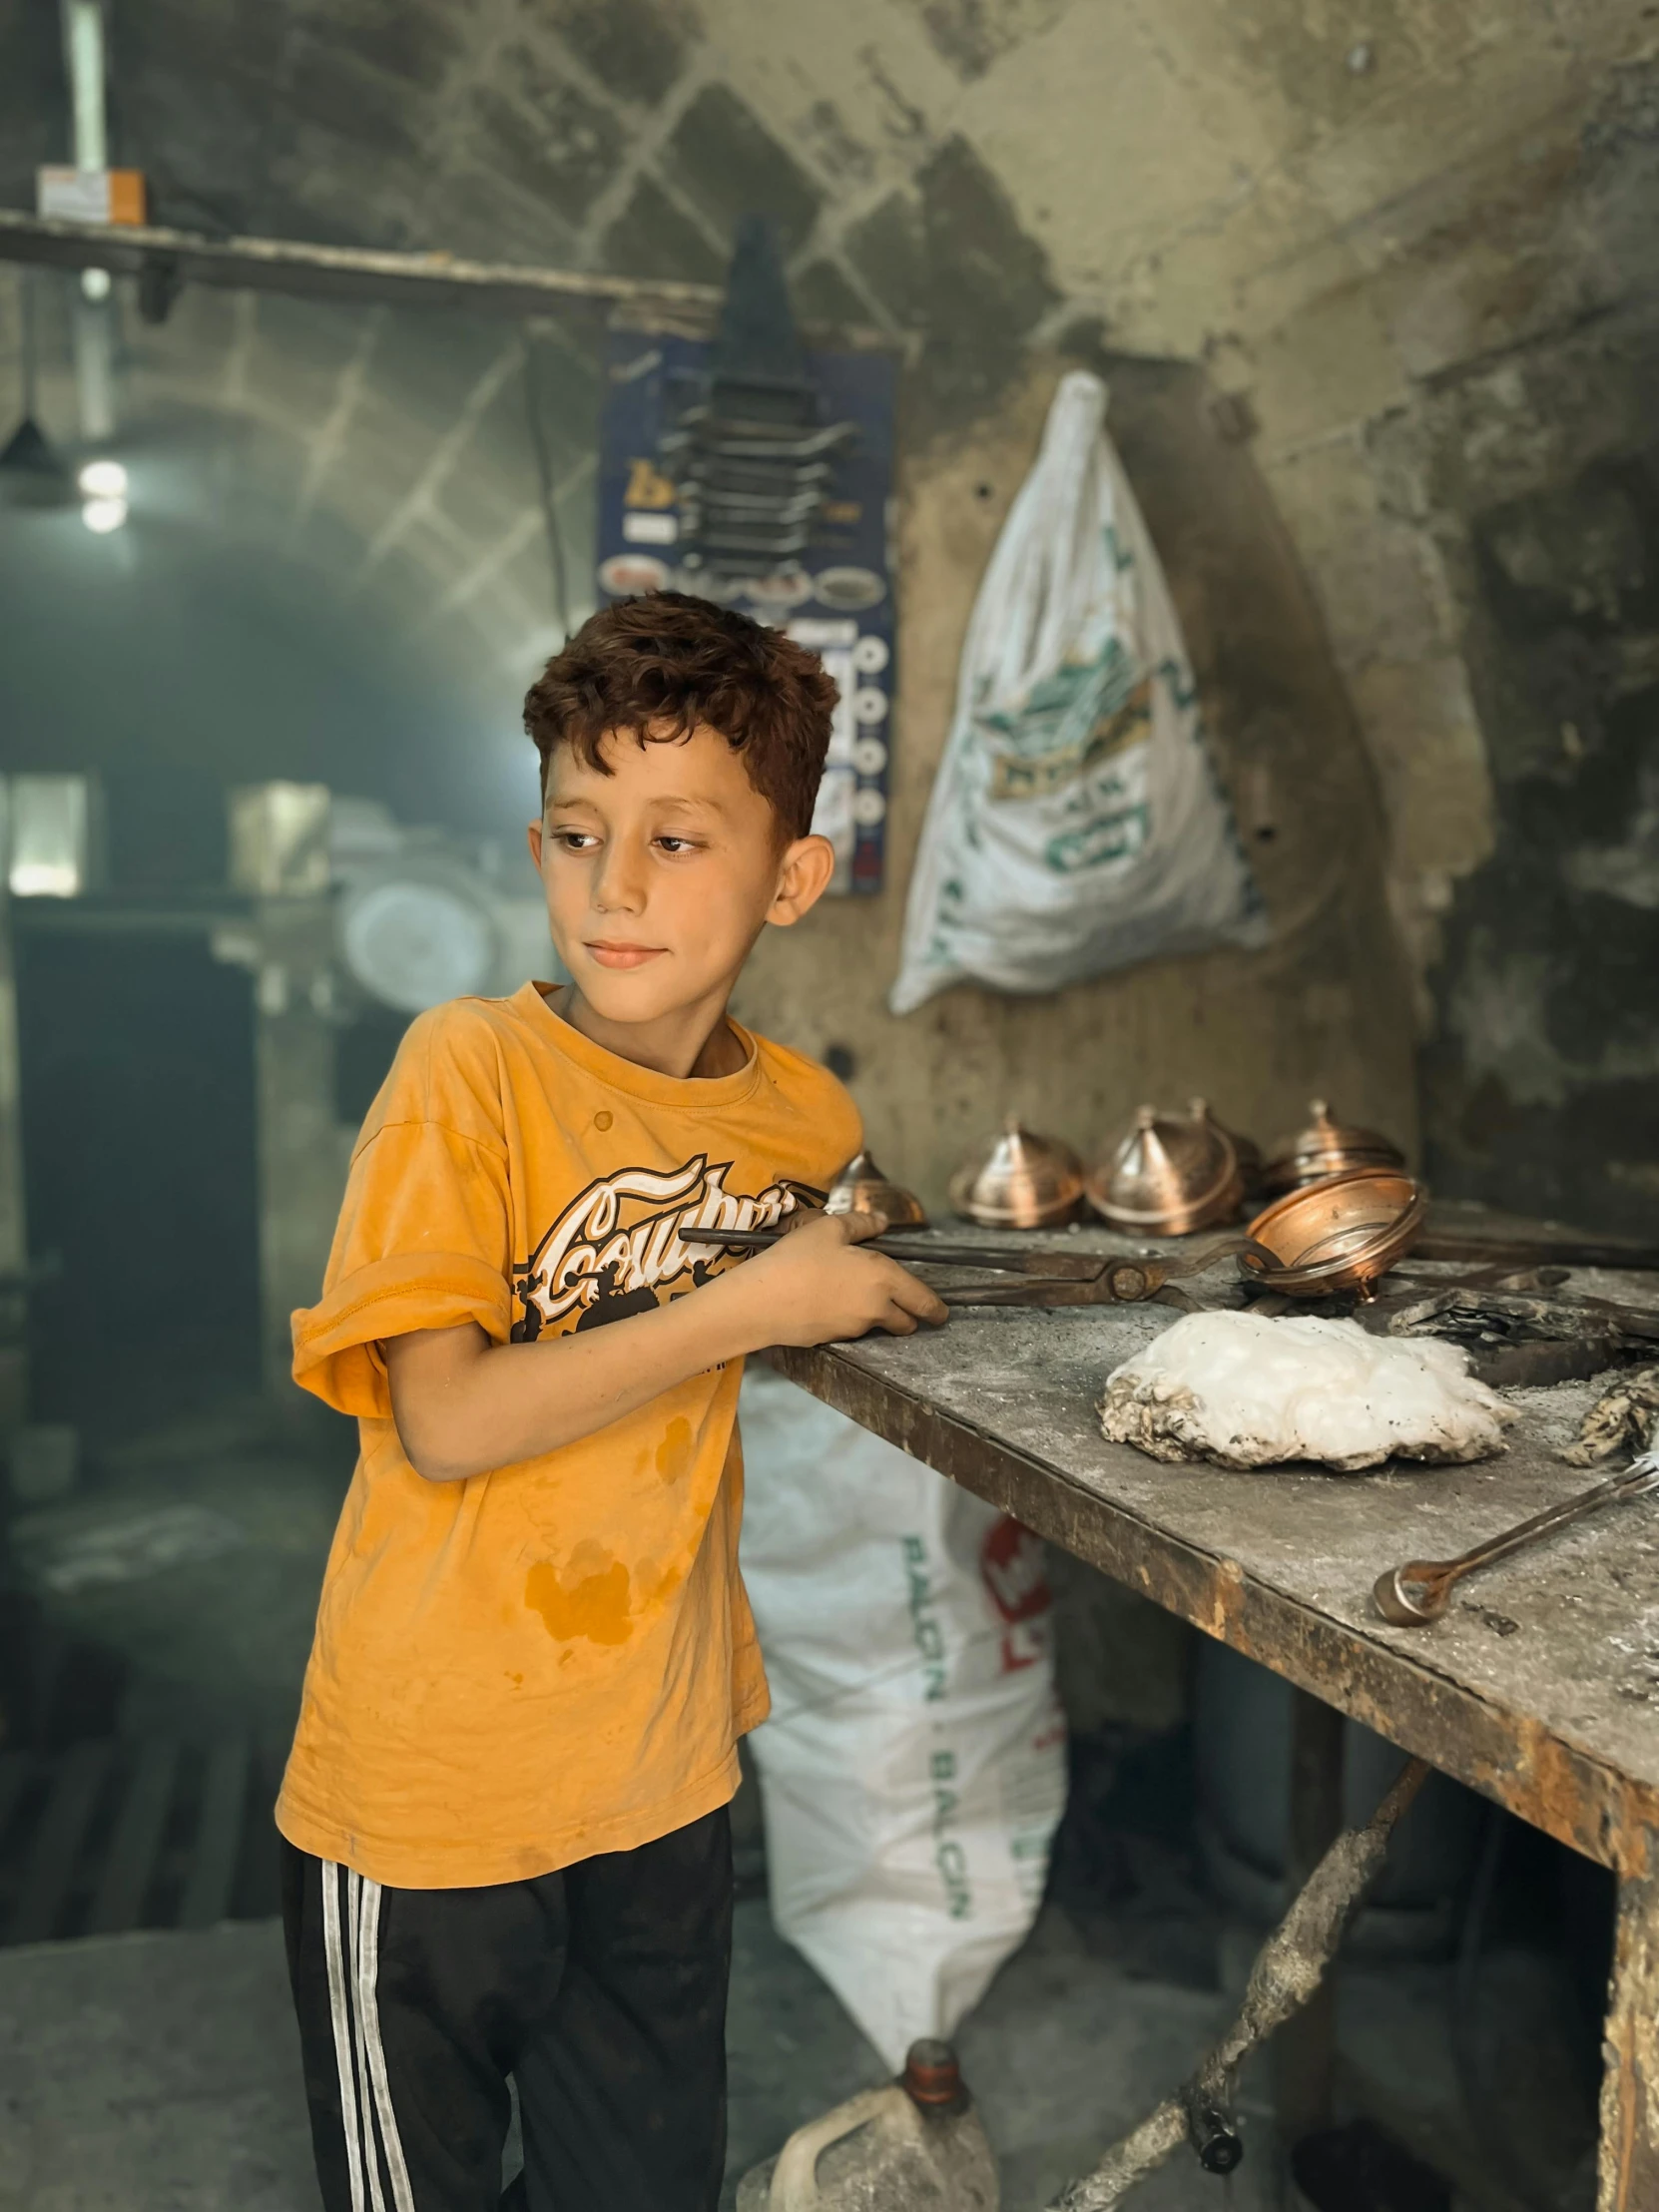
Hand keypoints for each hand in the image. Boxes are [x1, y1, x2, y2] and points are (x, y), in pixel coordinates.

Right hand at [730, 1210, 948, 1347]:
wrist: (760, 1302)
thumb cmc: (797, 1259)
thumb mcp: (828, 1229)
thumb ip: (861, 1225)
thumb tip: (881, 1223)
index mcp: (883, 1278)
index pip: (922, 1299)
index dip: (936, 1308)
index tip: (942, 1313)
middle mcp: (876, 1308)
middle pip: (906, 1322)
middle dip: (909, 1316)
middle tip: (902, 1304)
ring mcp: (855, 1328)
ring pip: (878, 1325)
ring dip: (877, 1316)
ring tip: (852, 1293)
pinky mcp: (834, 1340)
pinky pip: (853, 1330)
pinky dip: (850, 1319)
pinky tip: (828, 1302)